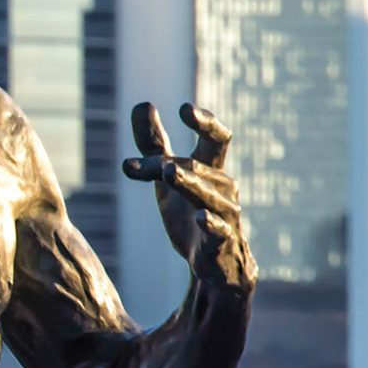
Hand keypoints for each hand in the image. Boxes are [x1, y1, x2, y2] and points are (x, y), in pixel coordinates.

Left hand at [122, 102, 254, 291]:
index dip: (204, 122)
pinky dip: (210, 223)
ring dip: (189, 183)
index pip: (216, 139)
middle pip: (197, 167)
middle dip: (173, 163)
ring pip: (209, 195)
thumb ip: (154, 144)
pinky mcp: (222, 242)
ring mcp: (225, 215)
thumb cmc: (190, 213)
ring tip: (169, 172)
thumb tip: (141, 103)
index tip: (184, 109)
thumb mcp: (166, 177)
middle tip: (157, 159)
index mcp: (210, 169)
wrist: (211, 264)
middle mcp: (223, 187)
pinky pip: (220, 230)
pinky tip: (199, 217)